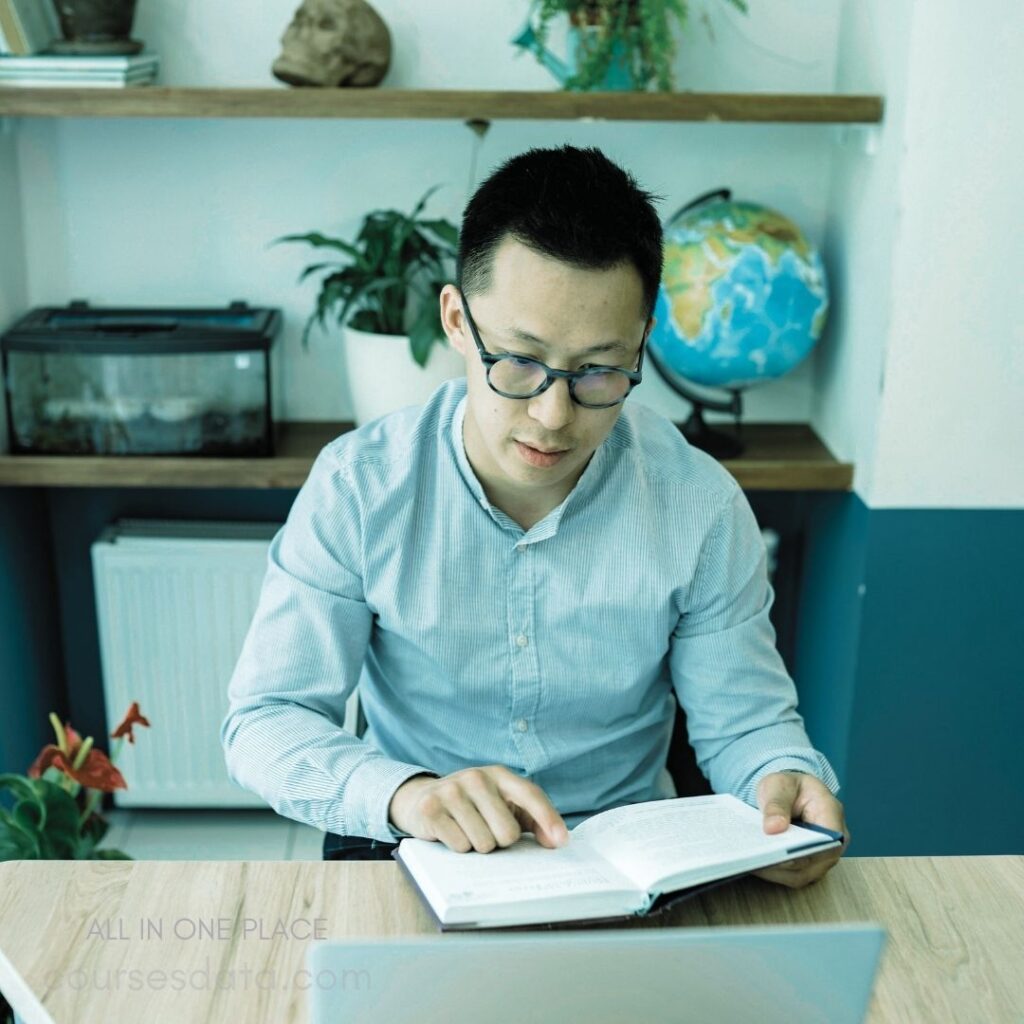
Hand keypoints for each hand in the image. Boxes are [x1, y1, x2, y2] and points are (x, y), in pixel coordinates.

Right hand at [388, 765, 569, 853]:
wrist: (421, 799)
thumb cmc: (473, 807)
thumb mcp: (502, 804)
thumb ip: (532, 819)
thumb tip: (557, 841)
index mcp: (499, 775)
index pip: (530, 795)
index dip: (548, 818)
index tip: (562, 842)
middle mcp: (476, 777)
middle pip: (507, 832)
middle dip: (500, 842)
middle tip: (487, 831)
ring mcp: (452, 790)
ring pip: (483, 843)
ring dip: (477, 846)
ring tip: (467, 831)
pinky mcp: (431, 808)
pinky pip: (459, 845)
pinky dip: (458, 847)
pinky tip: (450, 832)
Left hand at [751, 772, 849, 888]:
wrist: (790, 793)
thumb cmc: (789, 787)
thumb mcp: (780, 785)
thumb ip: (777, 804)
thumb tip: (773, 828)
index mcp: (832, 815)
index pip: (825, 843)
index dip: (804, 852)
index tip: (778, 853)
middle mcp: (832, 842)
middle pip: (812, 864)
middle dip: (783, 865)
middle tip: (755, 860)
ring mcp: (821, 857)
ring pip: (800, 875)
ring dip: (775, 871)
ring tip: (750, 864)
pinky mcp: (806, 865)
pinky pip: (791, 874)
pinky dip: (773, 871)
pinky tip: (753, 864)